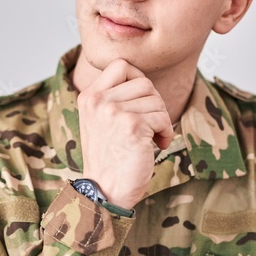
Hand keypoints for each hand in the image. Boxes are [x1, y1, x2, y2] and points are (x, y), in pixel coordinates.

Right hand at [77, 58, 173, 208]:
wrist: (105, 190)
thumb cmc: (109, 158)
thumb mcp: (100, 120)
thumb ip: (114, 97)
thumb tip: (145, 81)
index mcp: (88, 96)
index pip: (121, 65)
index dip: (138, 80)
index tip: (140, 103)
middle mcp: (98, 101)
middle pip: (144, 83)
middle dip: (154, 104)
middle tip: (150, 125)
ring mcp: (114, 111)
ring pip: (156, 100)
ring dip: (161, 121)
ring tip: (152, 137)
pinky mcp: (132, 125)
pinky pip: (162, 117)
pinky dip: (166, 132)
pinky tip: (158, 145)